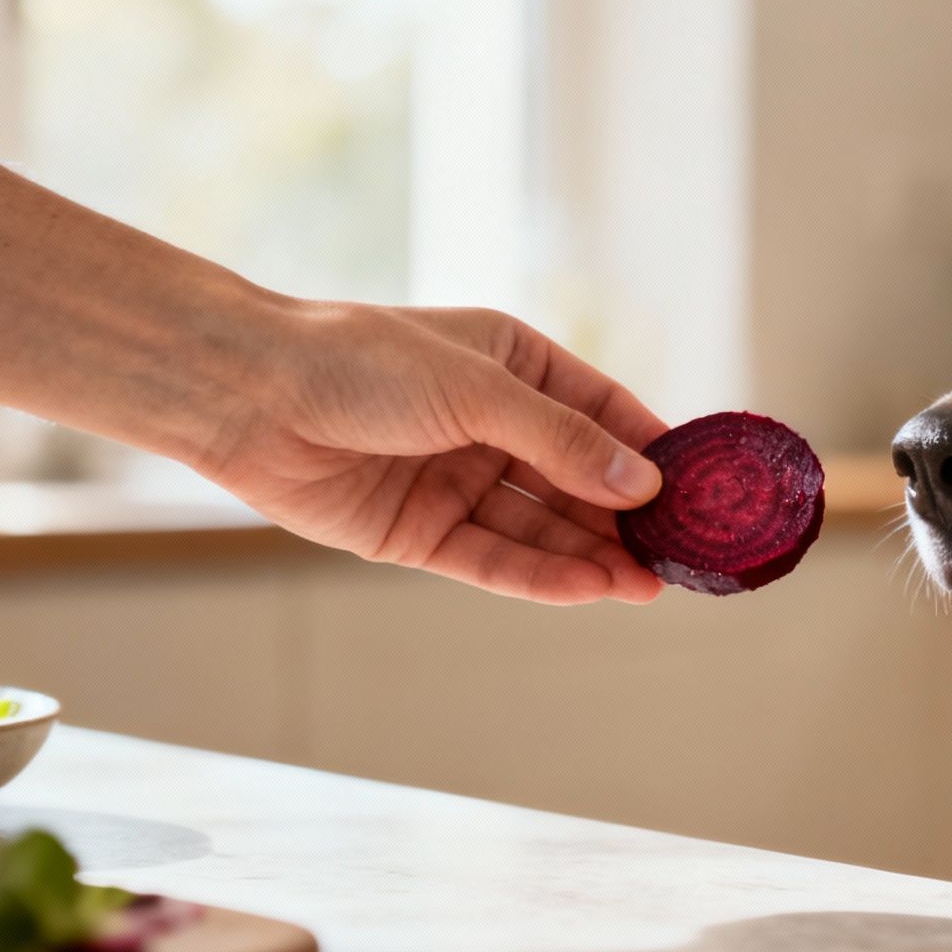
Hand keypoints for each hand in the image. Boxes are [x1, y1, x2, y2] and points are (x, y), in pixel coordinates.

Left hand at [198, 303, 668, 604]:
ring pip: (543, 527)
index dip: (654, 451)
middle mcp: (493, 425)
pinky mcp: (421, 532)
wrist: (248, 396)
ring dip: (595, 556)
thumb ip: (563, 441)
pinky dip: (541, 576)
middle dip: (630, 518)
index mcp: (515, 364)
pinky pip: (495, 558)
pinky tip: (589, 589)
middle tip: (684, 556)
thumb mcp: (479, 391)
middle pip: (579, 480)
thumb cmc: (361, 363)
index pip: (604, 413)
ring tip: (650, 585)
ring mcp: (458, 480)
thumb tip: (645, 483)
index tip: (703, 490)